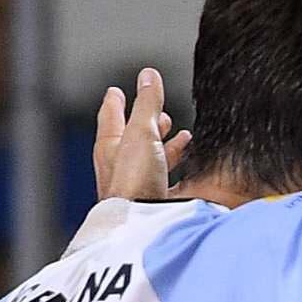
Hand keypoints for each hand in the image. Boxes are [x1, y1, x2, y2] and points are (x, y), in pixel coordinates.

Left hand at [94, 67, 191, 201]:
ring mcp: (137, 185)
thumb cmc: (134, 183)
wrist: (142, 224)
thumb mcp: (142, 132)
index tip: (115, 92)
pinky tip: (191, 166)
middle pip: (133, 138)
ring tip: (183, 136)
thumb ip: (147, 104)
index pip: (110, 117)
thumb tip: (148, 77)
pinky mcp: (154, 201)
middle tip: (159, 113)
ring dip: (167, 145)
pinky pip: (167, 178)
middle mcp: (120, 167)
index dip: (114, 102)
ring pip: (152, 158)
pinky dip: (178, 166)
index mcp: (110, 147)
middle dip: (148, 123)